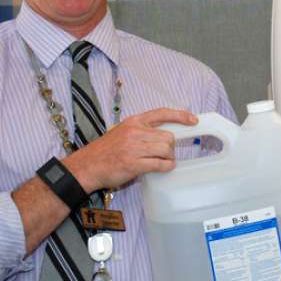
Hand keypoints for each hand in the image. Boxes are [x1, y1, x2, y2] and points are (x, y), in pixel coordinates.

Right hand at [63, 108, 197, 191]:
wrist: (87, 166)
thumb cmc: (106, 151)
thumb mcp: (123, 132)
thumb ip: (142, 131)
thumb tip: (166, 135)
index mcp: (134, 121)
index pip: (162, 113)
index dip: (180, 116)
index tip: (193, 120)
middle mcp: (135, 132)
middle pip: (168, 136)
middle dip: (171, 147)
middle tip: (164, 153)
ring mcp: (134, 148)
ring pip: (166, 149)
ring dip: (169, 157)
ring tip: (162, 161)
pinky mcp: (133, 164)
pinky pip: (160, 164)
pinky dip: (166, 167)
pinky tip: (164, 167)